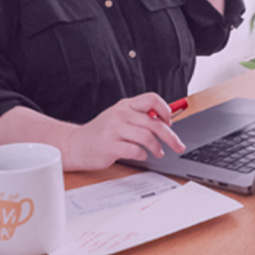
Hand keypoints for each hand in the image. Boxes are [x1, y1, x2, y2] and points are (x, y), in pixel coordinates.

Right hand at [62, 93, 185, 171]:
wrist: (76, 145)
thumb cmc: (101, 133)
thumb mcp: (119, 118)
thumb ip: (139, 117)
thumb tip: (165, 123)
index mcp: (125, 105)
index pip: (152, 99)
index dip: (165, 110)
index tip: (169, 122)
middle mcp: (121, 114)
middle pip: (154, 122)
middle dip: (170, 136)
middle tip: (178, 145)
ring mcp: (115, 129)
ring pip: (147, 136)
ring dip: (157, 147)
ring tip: (158, 152)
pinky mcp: (110, 145)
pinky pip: (135, 150)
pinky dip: (143, 154)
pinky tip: (142, 155)